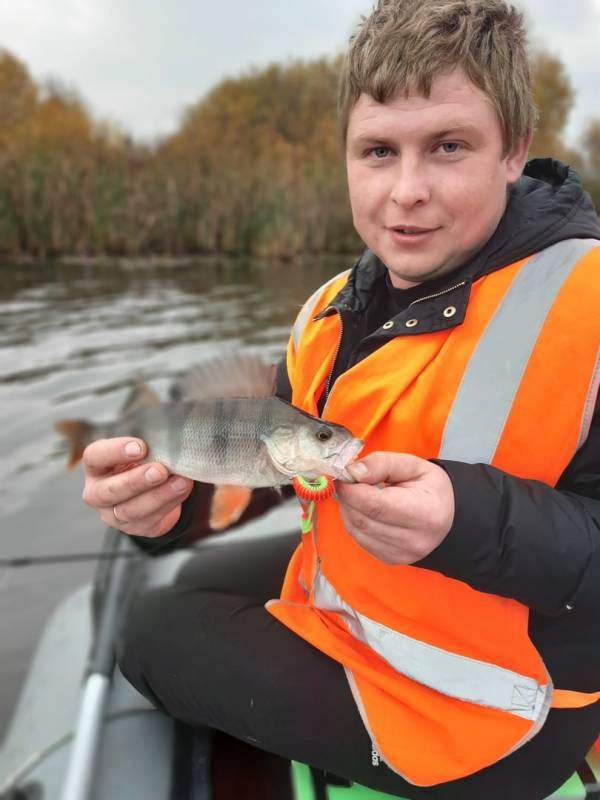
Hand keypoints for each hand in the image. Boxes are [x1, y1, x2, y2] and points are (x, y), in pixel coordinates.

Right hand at [81, 437, 192, 536]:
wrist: (152, 488)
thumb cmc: (142, 461)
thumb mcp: (139, 449)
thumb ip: (148, 443)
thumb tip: (170, 438)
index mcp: (96, 466)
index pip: (95, 457)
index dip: (115, 452)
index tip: (140, 447)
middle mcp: (98, 492)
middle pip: (109, 490)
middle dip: (136, 481)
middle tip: (159, 470)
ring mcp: (113, 514)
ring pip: (130, 510)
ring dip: (158, 496)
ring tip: (179, 482)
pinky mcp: (134, 528)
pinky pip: (150, 520)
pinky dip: (169, 504)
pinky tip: (181, 491)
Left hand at [335, 452, 454, 563]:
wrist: (448, 515)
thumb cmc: (430, 487)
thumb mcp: (413, 465)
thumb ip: (382, 463)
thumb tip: (353, 472)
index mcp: (424, 514)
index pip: (375, 505)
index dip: (351, 490)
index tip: (344, 475)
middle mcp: (414, 540)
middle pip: (362, 519)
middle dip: (347, 498)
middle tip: (348, 481)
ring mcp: (401, 554)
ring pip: (356, 531)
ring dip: (348, 509)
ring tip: (357, 494)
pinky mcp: (390, 559)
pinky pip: (359, 540)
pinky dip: (354, 522)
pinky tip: (363, 509)